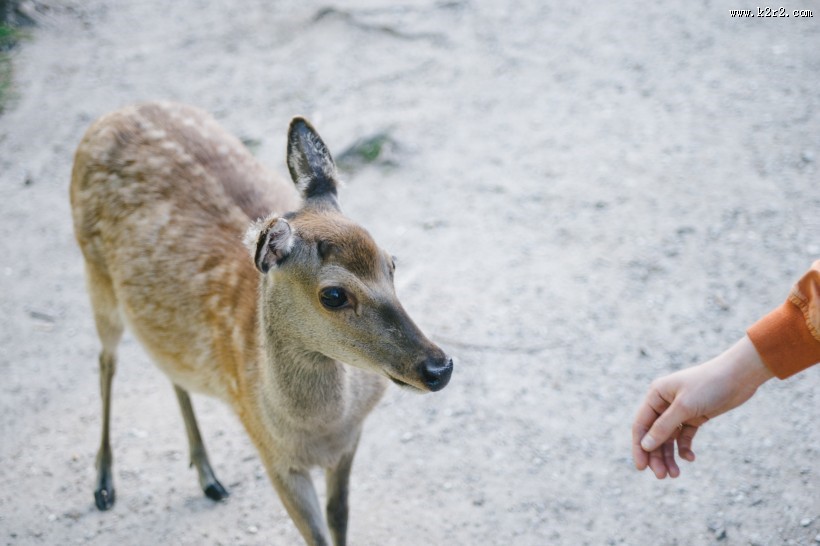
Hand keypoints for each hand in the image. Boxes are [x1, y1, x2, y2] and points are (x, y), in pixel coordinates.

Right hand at [631, 336, 773, 477]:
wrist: (739, 376)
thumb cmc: (708, 385)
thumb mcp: (684, 407)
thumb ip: (663, 428)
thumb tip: (645, 446)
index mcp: (656, 395)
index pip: (641, 425)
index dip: (639, 447)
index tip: (641, 468)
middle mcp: (664, 403)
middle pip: (654, 435)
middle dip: (656, 456)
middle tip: (662, 476)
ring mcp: (679, 411)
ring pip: (669, 438)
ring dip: (670, 456)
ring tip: (675, 474)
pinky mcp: (695, 417)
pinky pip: (684, 437)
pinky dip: (685, 448)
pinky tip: (691, 458)